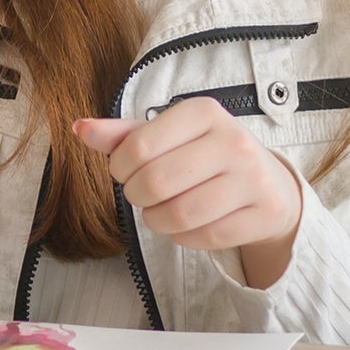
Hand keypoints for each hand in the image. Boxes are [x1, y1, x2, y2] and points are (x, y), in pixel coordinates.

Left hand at [76, 100, 302, 287]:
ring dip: (156, 220)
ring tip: (160, 211)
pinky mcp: (260, 215)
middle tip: (142, 194)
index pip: (138, 148)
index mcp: (205, 112)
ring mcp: (251, 179)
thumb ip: (124, 135)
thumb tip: (79, 128)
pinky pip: (202, 237)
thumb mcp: (170, 136)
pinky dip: (183, 237)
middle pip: (155, 183)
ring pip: (178, 215)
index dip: (119, 168)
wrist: (270, 187)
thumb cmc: (208, 157)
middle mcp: (233, 141)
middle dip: (137, 196)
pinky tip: (187, 224)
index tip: (126, 171)